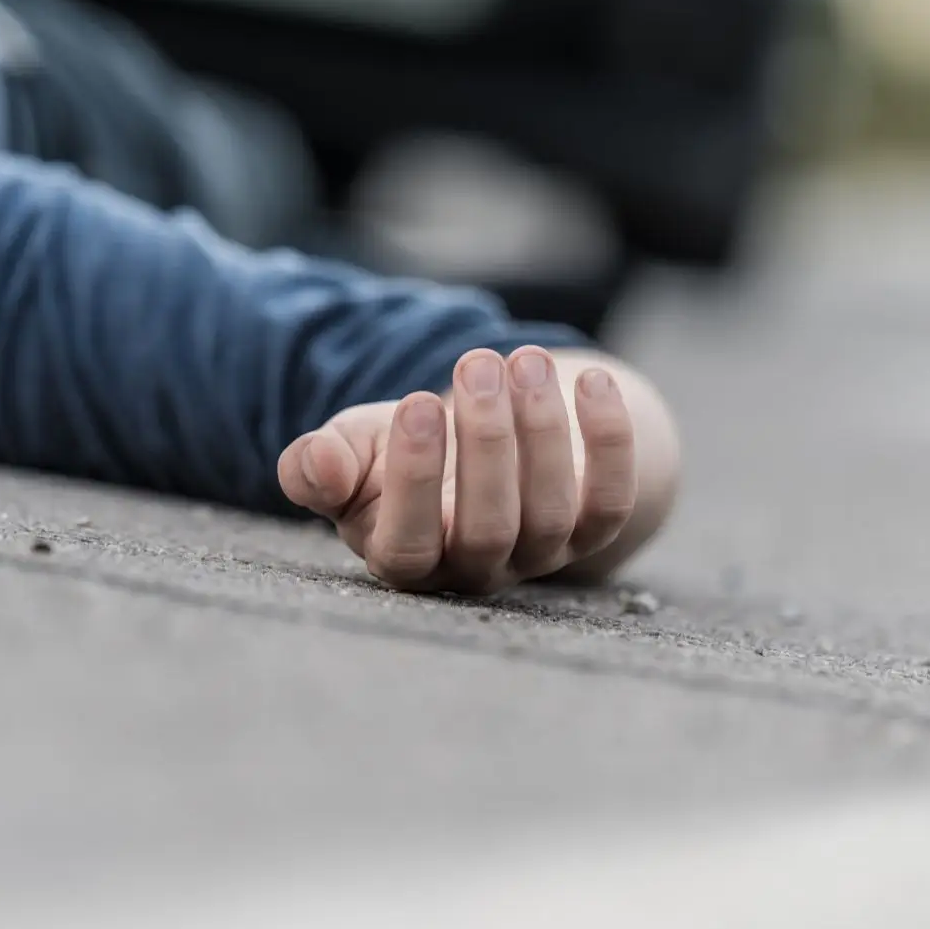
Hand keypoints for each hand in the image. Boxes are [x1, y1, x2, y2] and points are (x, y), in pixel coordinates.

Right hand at [278, 346, 653, 594]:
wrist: (470, 449)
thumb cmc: (395, 453)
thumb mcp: (348, 452)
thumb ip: (317, 465)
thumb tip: (318, 468)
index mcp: (404, 558)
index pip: (410, 544)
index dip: (415, 479)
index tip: (414, 402)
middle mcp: (476, 568)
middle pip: (489, 528)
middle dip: (487, 442)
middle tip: (477, 363)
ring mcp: (540, 554)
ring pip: (551, 511)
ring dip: (543, 430)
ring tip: (523, 360)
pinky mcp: (592, 528)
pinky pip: (612, 500)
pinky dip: (610, 443)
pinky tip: (592, 382)